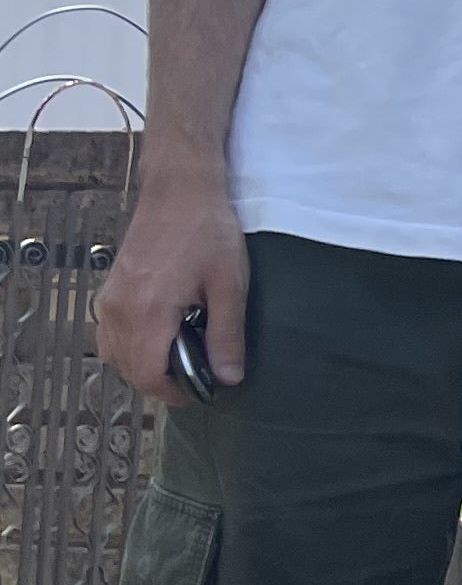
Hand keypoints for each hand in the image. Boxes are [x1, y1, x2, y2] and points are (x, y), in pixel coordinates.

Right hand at [98, 175, 246, 400]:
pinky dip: (131, 346)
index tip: (200, 391)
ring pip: (114, 353)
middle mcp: (119, 308)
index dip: (174, 393)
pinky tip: (162, 336)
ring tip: (181, 357)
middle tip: (196, 376)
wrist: (179, 191)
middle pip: (128, 368)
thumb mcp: (229, 286)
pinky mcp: (110, 289)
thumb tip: (227, 378)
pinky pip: (110, 333)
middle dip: (160, 382)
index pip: (147, 374)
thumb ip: (226, 335)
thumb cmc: (207, 232)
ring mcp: (109, 298)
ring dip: (144, 365)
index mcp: (148, 311)